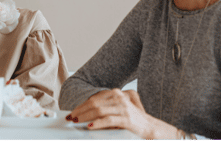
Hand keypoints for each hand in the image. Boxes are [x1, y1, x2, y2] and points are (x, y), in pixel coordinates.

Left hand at [65, 89, 179, 139]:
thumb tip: (84, 113)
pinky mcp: (126, 119)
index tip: (72, 113)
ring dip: (85, 116)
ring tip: (77, 121)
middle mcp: (119, 98)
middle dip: (80, 111)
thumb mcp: (117, 109)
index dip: (81, 105)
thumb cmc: (131, 119)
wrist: (149, 127)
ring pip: (99, 110)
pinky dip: (98, 123)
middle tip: (71, 118)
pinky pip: (108, 120)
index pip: (93, 98)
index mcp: (115, 93)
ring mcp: (123, 108)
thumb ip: (104, 108)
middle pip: (94, 103)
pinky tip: (90, 126)